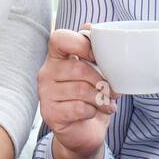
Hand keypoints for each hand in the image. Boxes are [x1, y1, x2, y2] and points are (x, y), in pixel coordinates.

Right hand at [37, 23, 119, 158]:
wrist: (82, 132)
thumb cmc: (89, 97)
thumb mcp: (94, 71)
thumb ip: (92, 49)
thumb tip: (89, 26)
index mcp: (56, 57)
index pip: (59, 38)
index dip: (80, 43)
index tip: (97, 56)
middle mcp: (46, 73)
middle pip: (77, 67)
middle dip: (101, 80)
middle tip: (112, 90)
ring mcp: (45, 94)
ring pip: (80, 89)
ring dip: (101, 98)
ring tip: (108, 104)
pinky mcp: (50, 114)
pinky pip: (79, 108)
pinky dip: (93, 111)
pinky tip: (95, 112)